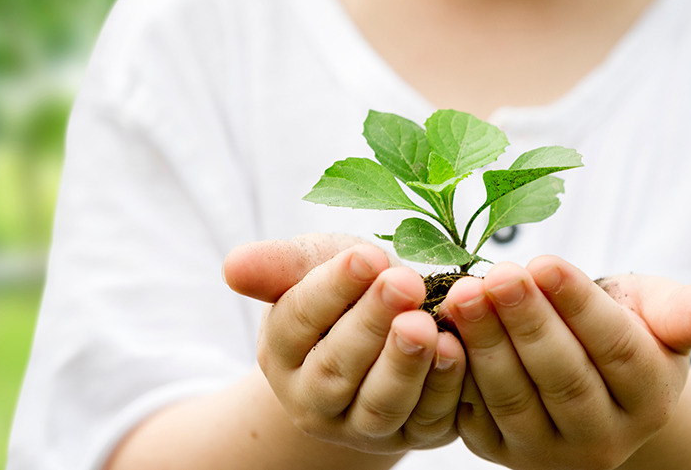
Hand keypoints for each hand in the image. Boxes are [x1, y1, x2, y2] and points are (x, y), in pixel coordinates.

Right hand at [223, 236, 466, 453]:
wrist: (390, 333)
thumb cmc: (351, 290)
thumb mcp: (318, 265)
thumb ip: (281, 265)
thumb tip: (233, 267)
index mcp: (282, 352)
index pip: (298, 320)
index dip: (332, 288)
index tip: (366, 256)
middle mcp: (314, 399)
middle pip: (337, 368)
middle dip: (372, 324)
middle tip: (404, 282)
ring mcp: (363, 426)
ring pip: (380, 405)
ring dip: (405, 365)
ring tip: (426, 324)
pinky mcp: (414, 435)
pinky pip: (429, 419)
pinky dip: (444, 387)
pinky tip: (456, 349)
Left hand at [443, 257, 690, 469]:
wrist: (589, 377)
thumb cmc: (626, 326)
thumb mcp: (660, 311)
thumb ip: (690, 311)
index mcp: (651, 398)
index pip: (616, 350)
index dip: (579, 307)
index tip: (545, 262)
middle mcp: (605, 438)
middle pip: (563, 377)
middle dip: (526, 323)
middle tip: (495, 274)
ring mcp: (549, 452)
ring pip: (515, 398)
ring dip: (486, 344)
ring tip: (464, 294)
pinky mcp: (501, 451)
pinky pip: (475, 415)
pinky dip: (457, 372)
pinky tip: (440, 330)